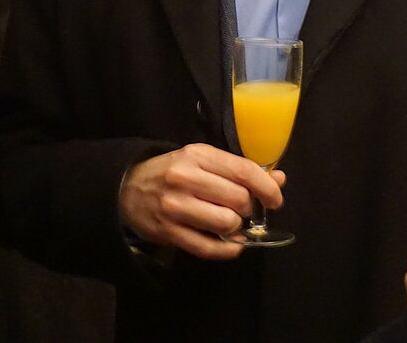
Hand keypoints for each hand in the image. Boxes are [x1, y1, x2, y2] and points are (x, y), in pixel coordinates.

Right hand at [119, 143, 286, 260]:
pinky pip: (208, 248)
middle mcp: (186, 179)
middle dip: (249, 209)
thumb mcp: (204, 160)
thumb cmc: (173, 171)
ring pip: (226, 224)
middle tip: (244, 210)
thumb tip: (280, 179)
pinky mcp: (167, 233)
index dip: (267, 188)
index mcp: (198, 155)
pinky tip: (232, 244)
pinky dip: (228, 249)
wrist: (126, 187)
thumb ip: (240, 169)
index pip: (244, 171)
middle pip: (238, 199)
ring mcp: (175, 207)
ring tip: (232, 223)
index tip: (275, 199)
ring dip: (237, 228)